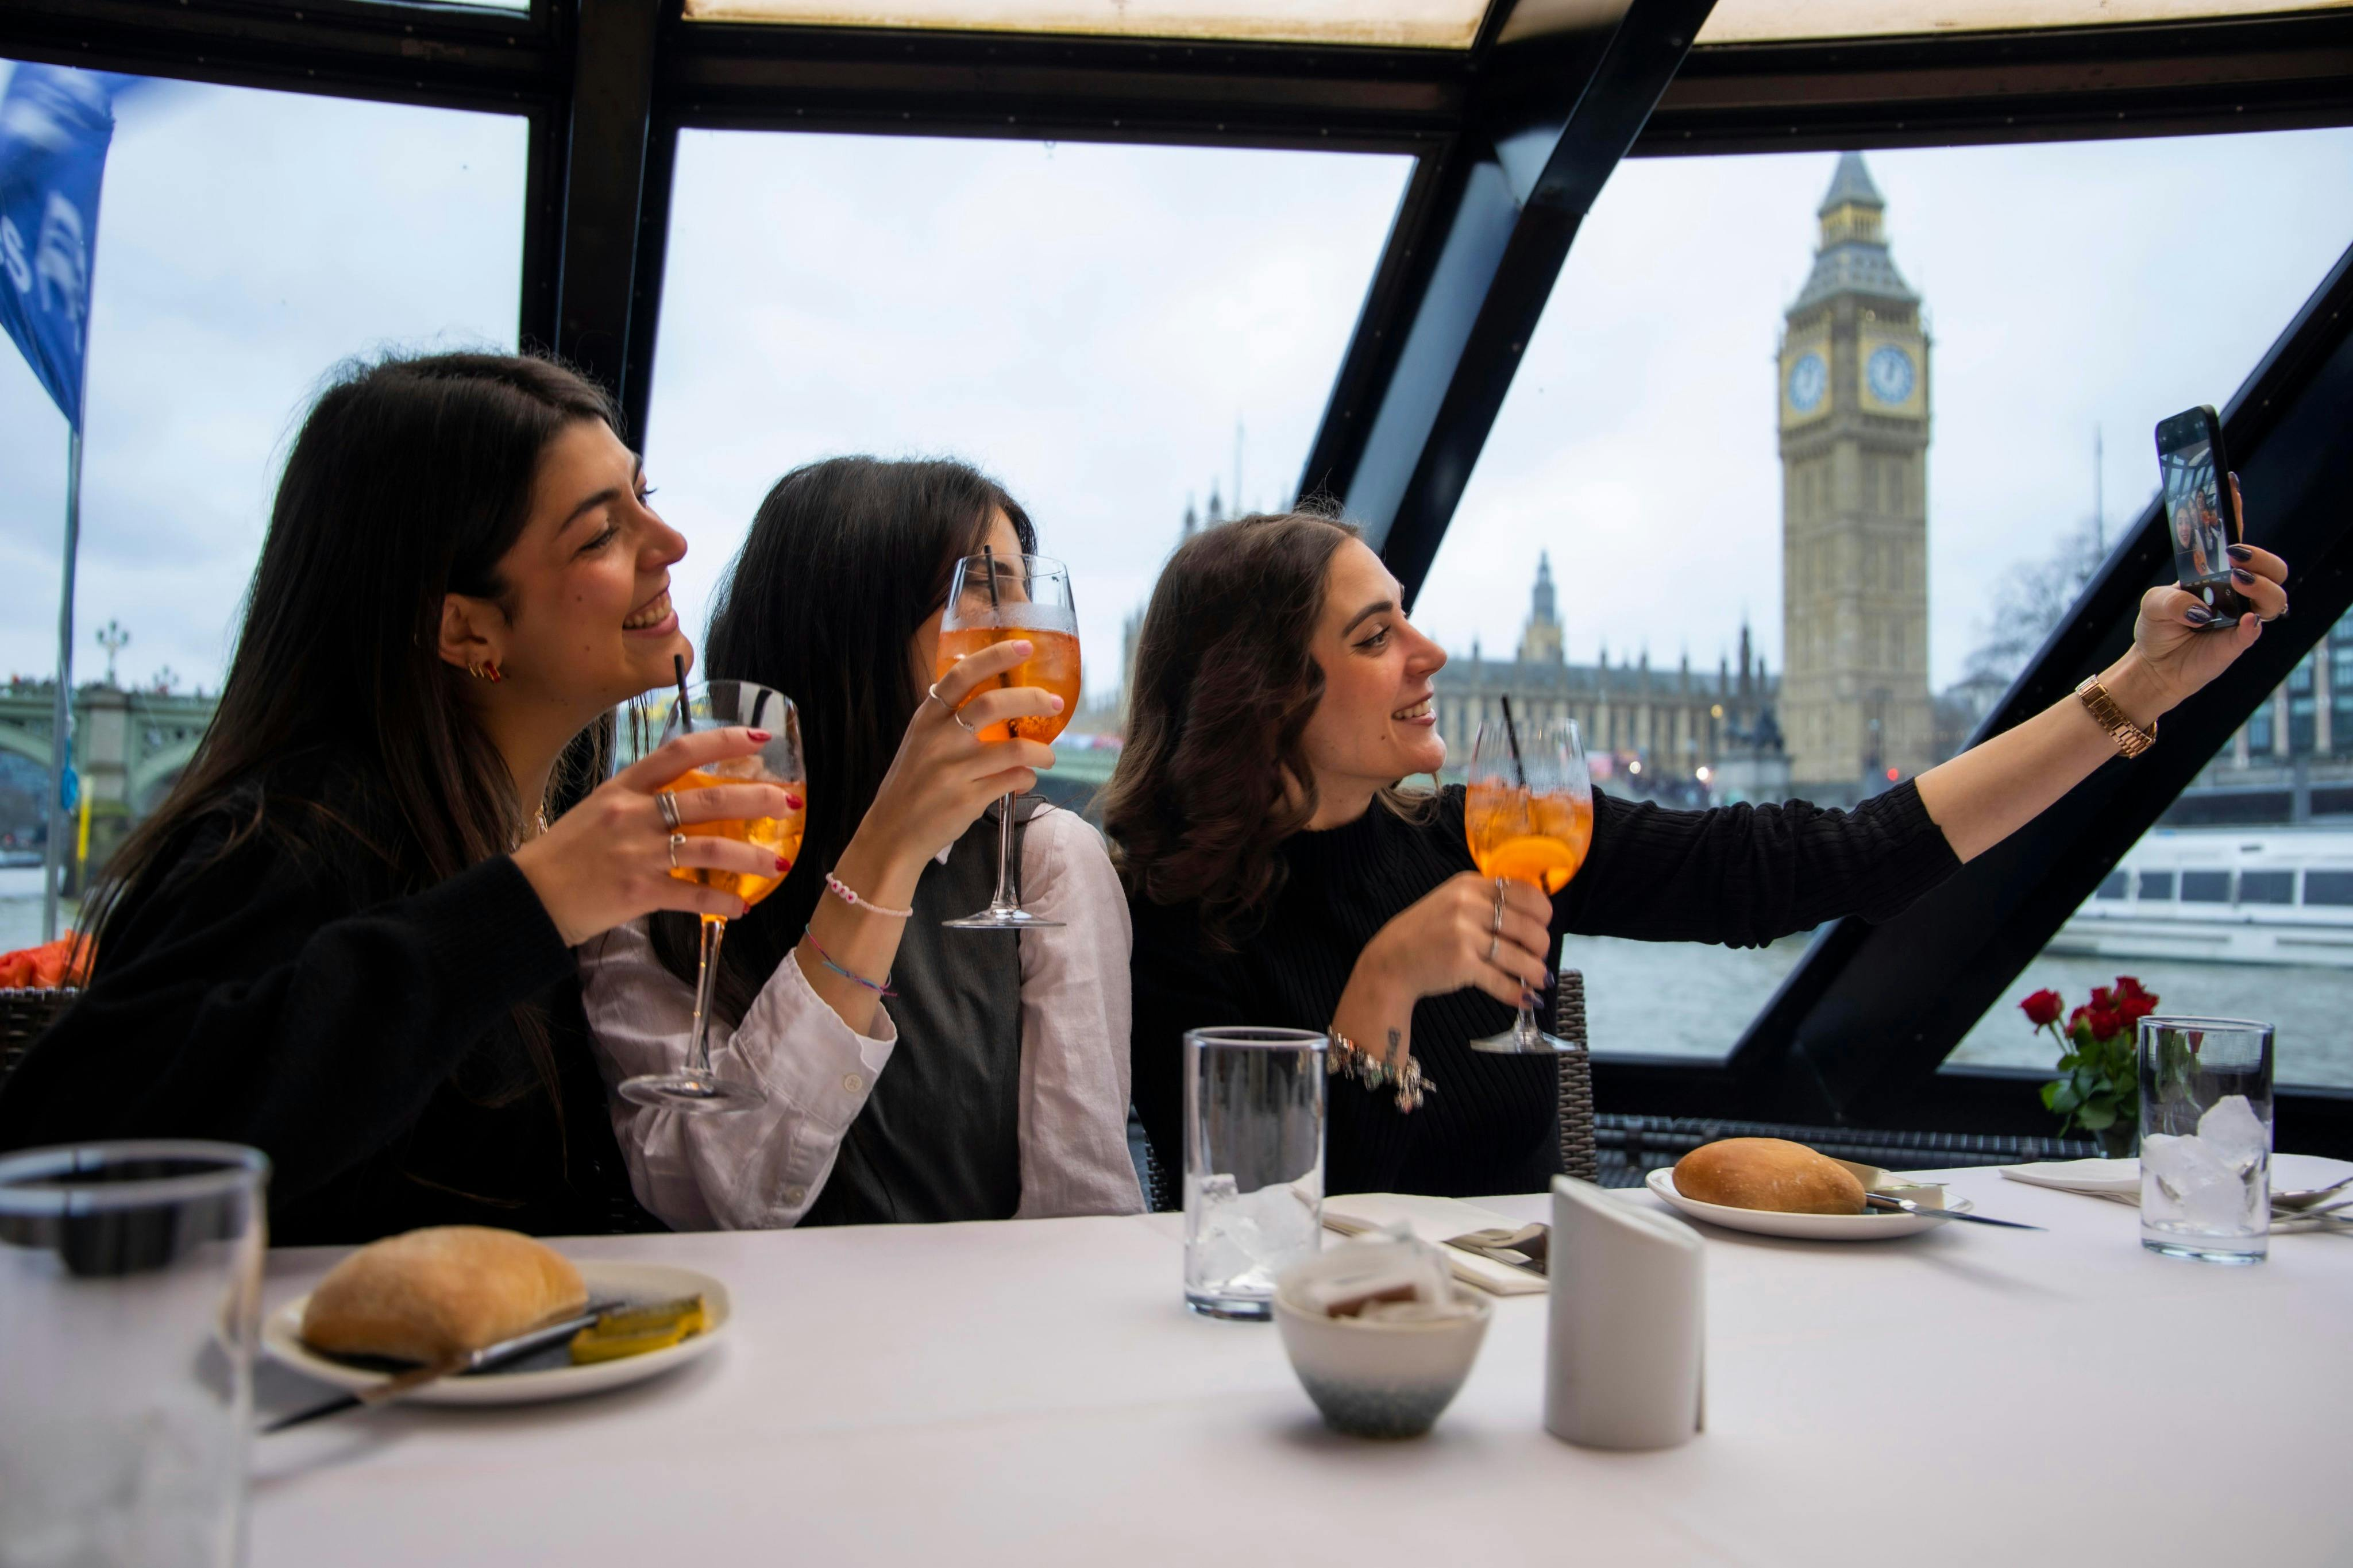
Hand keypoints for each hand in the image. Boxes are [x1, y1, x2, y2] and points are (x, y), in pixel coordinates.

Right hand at [512, 726, 801, 945]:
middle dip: (756, 799)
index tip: (759, 739)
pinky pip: (693, 896)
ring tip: (778, 863)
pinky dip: (721, 903)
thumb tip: (682, 798)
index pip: (679, 751)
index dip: (723, 741)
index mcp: (623, 787)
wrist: (527, 896)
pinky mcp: (638, 891)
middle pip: (708, 799)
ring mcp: (638, 853)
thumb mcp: (597, 809)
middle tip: (788, 801)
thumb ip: (639, 800)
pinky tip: (740, 908)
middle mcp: (634, 814)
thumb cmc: (563, 853)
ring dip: (751, 857)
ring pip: (711, 850)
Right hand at [841, 638, 1062, 881]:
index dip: (995, 657)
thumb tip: (994, 700)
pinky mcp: (968, 799)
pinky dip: (1027, 777)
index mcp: (926, 719)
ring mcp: (953, 771)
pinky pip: (1013, 780)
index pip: (961, 676)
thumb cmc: (912, 786)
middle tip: (1055, 702)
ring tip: (1048, 756)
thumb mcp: (920, 743)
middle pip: (992, 704)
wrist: (892, 835)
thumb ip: (948, 720)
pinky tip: (1026, 779)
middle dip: (1032, 699)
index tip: (1024, 647)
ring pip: (1014, 748)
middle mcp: (938, 740)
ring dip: (1041, 751)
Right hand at [1359, 873, 1553, 1016]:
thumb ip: (1486, 902)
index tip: (1544, 925)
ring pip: (1518, 954)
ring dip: (1535, 971)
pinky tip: (1527, 999)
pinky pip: (1500, 980)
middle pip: (1527, 924)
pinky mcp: (1460, 963)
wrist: (1390, 961)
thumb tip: (1535, 921)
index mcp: (1469, 885)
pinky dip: (1517, 992)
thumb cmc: (1426, 933)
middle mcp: (1467, 904)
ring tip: (1540, 980)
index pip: (1523, 891)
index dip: (1543, 911)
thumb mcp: (1453, 902)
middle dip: (1541, 945)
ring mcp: (1463, 933)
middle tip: (1539, 956)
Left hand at [2115, 476, 2286, 722]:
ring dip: (2261, 586)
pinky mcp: (2239, 641)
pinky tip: (2242, 620)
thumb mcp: (2152, 604)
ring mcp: (2243, 614)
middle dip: (2260, 558)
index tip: (2229, 483)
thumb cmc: (2158, 626)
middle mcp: (2239, 590)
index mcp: (2219, 571)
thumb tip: (2201, 609)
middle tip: (2234, 557)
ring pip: (2276, 597)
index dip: (2235, 509)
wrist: (2154, 665)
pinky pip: (2256, 630)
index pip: (2237, 536)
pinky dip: (2252, 625)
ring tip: (2236, 582)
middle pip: (2273, 566)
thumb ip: (2170, 599)